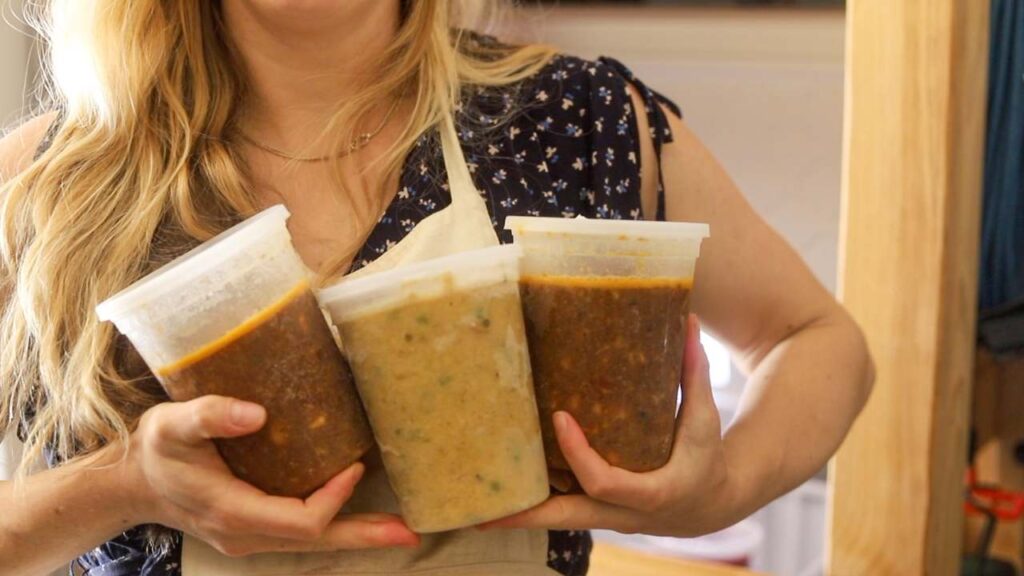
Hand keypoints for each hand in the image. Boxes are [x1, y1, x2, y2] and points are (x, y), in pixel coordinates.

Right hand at [125, 395, 419, 556]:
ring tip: (399, 528)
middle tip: (408, 532)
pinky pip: (302, 532)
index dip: (332, 499)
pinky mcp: (256, 527)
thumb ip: (210, 415)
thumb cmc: (155, 451)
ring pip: (313, 542)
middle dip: (364, 536)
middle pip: (317, 542)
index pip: (298, 520)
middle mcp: (246, 534)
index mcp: (232, 511)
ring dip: (356, 534)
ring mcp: (251, 536)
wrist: (133, 483)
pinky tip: (359, 512)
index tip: (356, 466)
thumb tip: (256, 412)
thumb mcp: (172, 425)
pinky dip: (335, 523)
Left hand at [484, 315, 741, 537]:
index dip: (578, 453)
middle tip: (480, 510)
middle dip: (523, 515)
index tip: (559, 416)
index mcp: (651, 494)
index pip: (604, 481)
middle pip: (566, 520)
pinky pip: (559, 511)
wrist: (710, 504)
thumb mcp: (704, 419)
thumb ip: (694, 373)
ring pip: (556, 521)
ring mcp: (606, 519)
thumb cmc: (706, 458)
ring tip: (474, 504)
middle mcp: (622, 515)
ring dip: (517, 514)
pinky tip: (500, 491)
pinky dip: (531, 504)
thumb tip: (686, 320)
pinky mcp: (596, 513)